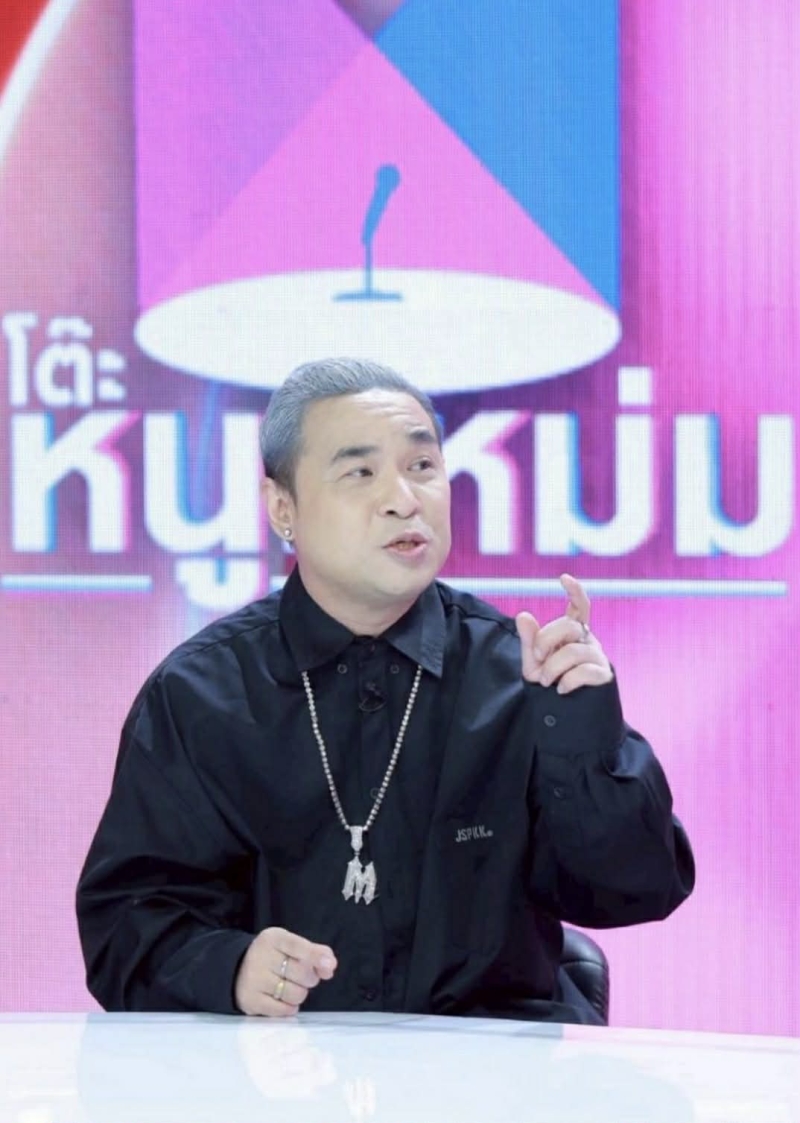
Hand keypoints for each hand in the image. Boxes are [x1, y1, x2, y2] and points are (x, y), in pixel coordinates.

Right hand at [234, 926, 336, 1016]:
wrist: (237, 968)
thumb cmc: (272, 956)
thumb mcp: (289, 946)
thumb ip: (313, 952)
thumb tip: (330, 965)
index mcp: (273, 938)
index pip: (297, 946)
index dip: (315, 956)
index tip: (330, 965)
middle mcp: (260, 956)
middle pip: (302, 973)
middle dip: (309, 978)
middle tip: (301, 976)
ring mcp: (253, 980)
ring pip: (295, 994)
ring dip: (299, 993)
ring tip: (290, 986)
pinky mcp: (250, 1001)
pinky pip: (283, 1010)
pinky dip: (289, 1007)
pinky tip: (282, 998)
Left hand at [516, 573, 611, 694]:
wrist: (564, 716)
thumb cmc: (550, 684)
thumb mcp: (533, 663)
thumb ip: (529, 640)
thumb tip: (523, 615)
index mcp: (572, 633)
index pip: (580, 606)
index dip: (575, 591)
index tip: (564, 578)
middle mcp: (588, 640)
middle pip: (569, 626)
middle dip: (546, 640)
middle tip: (537, 657)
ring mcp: (598, 657)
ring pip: (574, 651)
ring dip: (553, 668)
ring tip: (547, 682)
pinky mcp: (604, 676)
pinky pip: (585, 671)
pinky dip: (568, 681)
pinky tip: (562, 690)